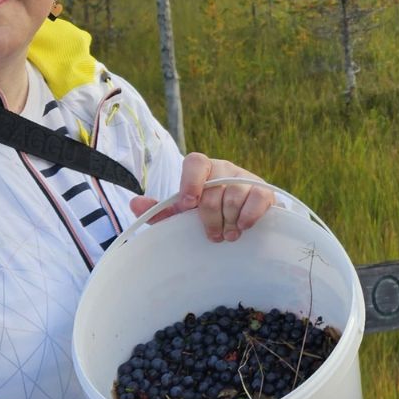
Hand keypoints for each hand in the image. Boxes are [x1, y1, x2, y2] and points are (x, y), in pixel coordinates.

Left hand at [131, 153, 273, 241]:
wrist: (244, 216)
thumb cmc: (209, 212)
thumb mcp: (184, 213)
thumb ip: (161, 210)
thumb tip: (134, 203)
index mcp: (202, 169)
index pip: (195, 162)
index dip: (190, 182)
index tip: (188, 205)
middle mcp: (224, 168)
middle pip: (213, 191)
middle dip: (210, 219)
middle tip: (213, 235)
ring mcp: (246, 177)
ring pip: (233, 198)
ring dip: (229, 223)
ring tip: (228, 235)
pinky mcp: (264, 190)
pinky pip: (257, 200)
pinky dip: (247, 217)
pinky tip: (243, 227)